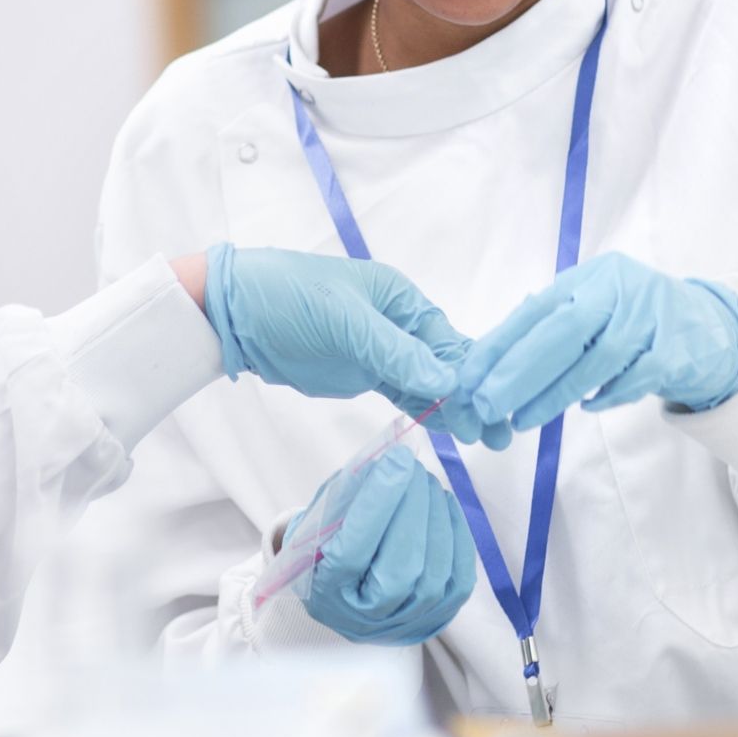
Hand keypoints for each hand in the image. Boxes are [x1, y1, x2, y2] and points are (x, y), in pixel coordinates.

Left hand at [204, 245, 479, 440]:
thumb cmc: (289, 298)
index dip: (472, 373)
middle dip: (474, 396)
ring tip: (488, 438)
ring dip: (456, 409)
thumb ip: (394, 352)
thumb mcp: (344, 320)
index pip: (447, 339)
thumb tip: (446, 382)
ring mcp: (381, 352)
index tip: (494, 404)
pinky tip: (451, 429)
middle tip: (501, 432)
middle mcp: (399, 324)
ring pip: (428, 383)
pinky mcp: (363, 375)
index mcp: (401, 299)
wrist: (236, 313)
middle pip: (445, 364)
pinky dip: (427, 411)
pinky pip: (404, 394)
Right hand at [295, 448, 477, 644]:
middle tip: (414, 468)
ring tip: (427, 483)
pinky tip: (445, 504)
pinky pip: (459, 579)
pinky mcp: (436, 619)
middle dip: (414, 507)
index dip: (378, 503)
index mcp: (326, 593)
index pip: (353, 551)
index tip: (396, 458)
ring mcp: (405, 624)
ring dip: (436, 518)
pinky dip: (457, 536)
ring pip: (434, 574)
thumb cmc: (326, 546)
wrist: (344, 595)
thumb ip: (348, 495)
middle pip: (401, 568)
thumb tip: (391, 462)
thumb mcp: (321, 519)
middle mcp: (365, 619)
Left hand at [458, 255, 737, 446]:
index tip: (468, 379)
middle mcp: (618, 288)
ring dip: (555, 393)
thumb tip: (490, 360)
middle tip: (487, 404)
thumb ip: (551, 326)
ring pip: (598, 358)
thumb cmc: (633, 321)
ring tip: (522, 419)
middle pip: (563, 330)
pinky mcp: (677, 346)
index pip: (535, 310)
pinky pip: (637, 376)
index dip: (499, 345)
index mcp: (588, 278)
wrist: (707, 326)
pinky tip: (586, 408)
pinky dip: (608, 394)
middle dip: (519, 371)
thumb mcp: (592, 309)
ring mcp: (650, 316)